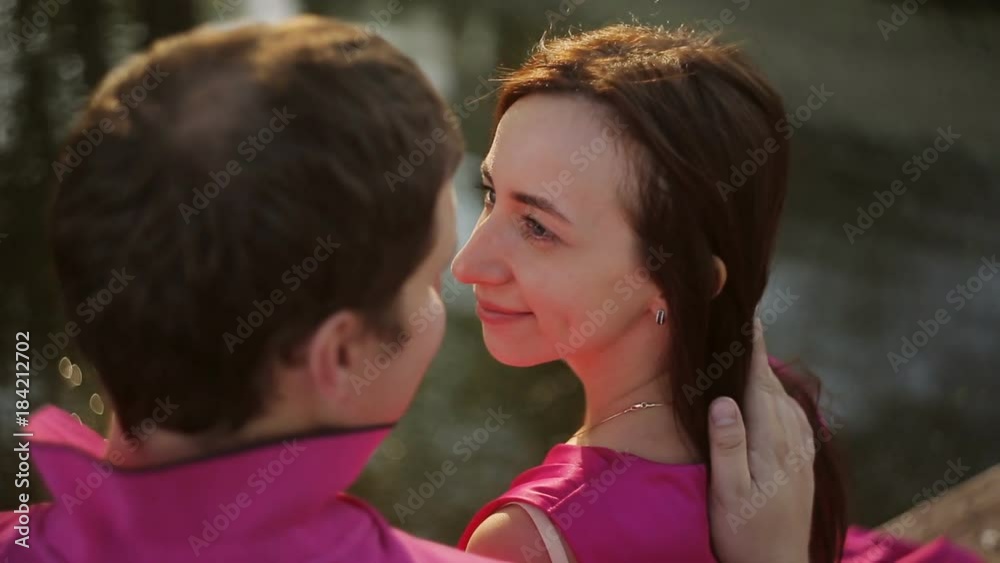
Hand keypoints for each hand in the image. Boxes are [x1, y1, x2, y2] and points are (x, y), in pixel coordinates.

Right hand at [707, 318, 814, 562]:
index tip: (747, 315)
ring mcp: (799, 453)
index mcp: (770, 441)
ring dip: (768, 372)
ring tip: (753, 349)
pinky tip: (774, 395)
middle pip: (772, 385)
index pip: (759, 383)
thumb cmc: (744, 534)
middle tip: (745, 319)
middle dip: (758, 352)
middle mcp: (790, 441)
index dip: (752, 348)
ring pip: (784, 399)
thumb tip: (723, 400)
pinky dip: (779, 396)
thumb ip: (727, 446)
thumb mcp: (728, 493)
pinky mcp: (802, 465)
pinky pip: (793, 417)